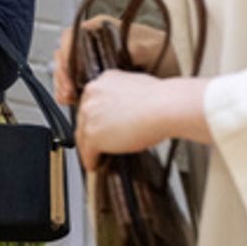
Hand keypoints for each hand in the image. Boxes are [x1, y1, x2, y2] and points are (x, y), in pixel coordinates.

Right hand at [52, 18, 176, 105]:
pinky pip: (77, 82)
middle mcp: (96, 41)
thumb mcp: (149, 48)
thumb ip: (132, 47)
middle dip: (62, 74)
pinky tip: (74, 100)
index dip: (66, 55)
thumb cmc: (166, 55)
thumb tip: (118, 52)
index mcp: (103, 28)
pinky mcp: (99, 75)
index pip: (71, 36)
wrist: (176, 73)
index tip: (69, 74)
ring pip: (68, 69)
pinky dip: (72, 92)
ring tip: (69, 98)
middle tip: (68, 92)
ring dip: (64, 84)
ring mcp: (96, 58)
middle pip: (65, 54)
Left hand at [76, 72, 210, 169]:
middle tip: (100, 143)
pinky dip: (91, 161)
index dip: (96, 118)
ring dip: (88, 148)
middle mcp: (92, 95)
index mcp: (102, 80)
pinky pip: (87, 152)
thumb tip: (124, 107)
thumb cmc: (159, 98)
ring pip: (82, 136)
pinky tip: (96, 165)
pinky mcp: (93, 134)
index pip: (92, 103)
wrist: (164, 106)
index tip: (101, 126)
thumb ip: (121, 95)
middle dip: (91, 131)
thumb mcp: (134, 85)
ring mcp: (89, 115)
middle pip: (84, 118)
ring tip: (96, 157)